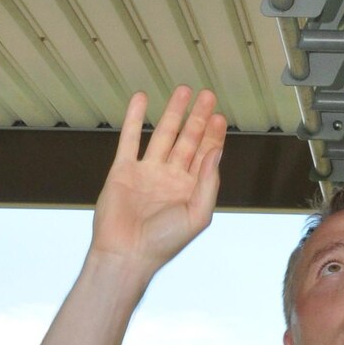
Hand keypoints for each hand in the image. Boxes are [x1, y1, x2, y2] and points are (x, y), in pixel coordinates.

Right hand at [91, 87, 227, 274]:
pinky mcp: (123, 170)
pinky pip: (130, 138)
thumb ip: (209, 183)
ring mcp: (147, 172)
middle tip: (207, 96)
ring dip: (173, 112)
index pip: (206, 155)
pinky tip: (141, 99)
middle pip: (188, 140)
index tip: (220, 116)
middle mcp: (170, 178)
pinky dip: (135, 117)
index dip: (214, 135)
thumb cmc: (164, 242)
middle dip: (198, 118)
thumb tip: (217, 151)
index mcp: (190, 190)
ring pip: (162, 134)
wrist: (126, 253)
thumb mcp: (197, 215)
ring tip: (183, 91)